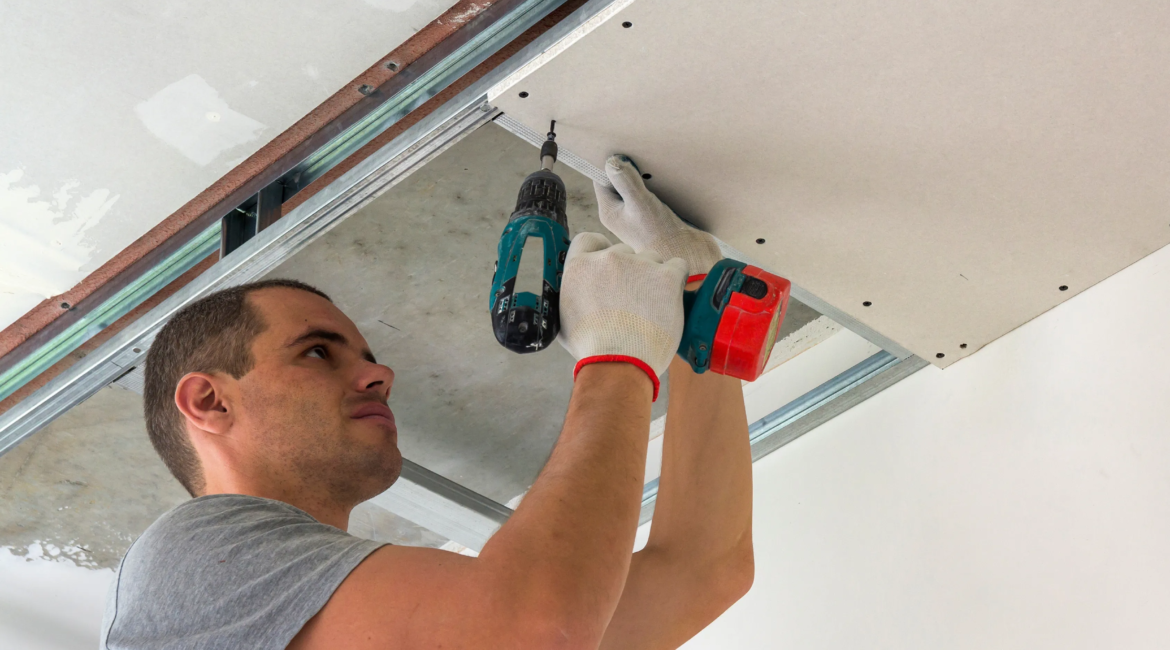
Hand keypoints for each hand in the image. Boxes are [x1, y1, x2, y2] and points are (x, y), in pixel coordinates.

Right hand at [559, 232, 687, 398]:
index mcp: (581, 266)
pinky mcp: (667, 276)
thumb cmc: (591, 348)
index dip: (601, 252)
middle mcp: (608, 258)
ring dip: (652, 277)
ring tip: (651, 307)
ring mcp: (639, 264)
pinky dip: (676, 280)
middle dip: (629, 271)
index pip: (590, 239)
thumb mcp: (564, 317)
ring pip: (652, 259)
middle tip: (633, 299)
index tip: (609, 269)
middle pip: (624, 252)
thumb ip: (572, 294)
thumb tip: (576, 291)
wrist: (618, 364)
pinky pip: (678, 266)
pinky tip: (669, 300)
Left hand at [595, 154, 722, 278]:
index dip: (609, 164)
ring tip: (655, 164)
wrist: (688, 256)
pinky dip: (658, 184)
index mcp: (610, 211)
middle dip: (629, 167)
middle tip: (640, 151)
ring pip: (636, 185)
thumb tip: (611, 161)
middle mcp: (621, 213)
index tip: (621, 148)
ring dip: (645, 175)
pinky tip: (667, 178)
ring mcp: (638, 214)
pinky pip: (652, 192)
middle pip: (618, 180)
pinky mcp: (656, 215)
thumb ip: (626, 182)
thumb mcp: (641, 203)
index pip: (601, 179)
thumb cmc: (660, 234)